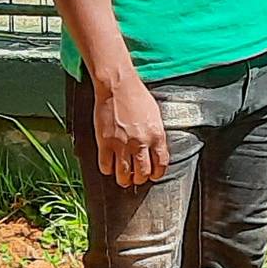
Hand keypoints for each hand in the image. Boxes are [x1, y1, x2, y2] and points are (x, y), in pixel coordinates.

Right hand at [93, 73, 169, 188]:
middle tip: (137, 179)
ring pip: (124, 174)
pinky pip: (106, 165)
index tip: (154, 175)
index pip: (161, 163)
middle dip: (141, 179)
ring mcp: (122, 144)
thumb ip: (156, 134)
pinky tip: (109, 168)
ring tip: (124, 179)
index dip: (158, 173)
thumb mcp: (155, 116)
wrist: (118, 87)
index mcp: (157, 136)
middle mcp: (141, 143)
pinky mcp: (105, 143)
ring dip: (124, 180)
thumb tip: (155, 149)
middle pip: (143, 172)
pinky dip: (108, 170)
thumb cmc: (137, 97)